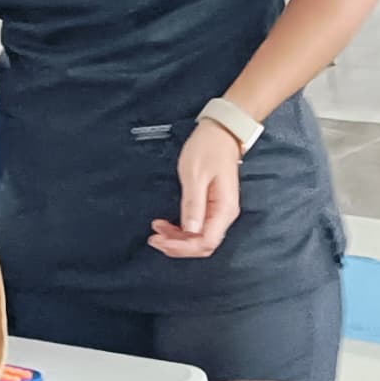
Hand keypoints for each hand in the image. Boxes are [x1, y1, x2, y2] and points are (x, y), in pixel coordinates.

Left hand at [151, 121, 243, 259]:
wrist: (220, 133)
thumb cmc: (209, 148)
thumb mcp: (195, 175)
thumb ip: (193, 204)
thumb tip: (190, 230)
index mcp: (224, 209)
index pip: (205, 242)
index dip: (182, 247)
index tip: (161, 240)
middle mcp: (225, 214)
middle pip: (202, 245)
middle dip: (177, 246)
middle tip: (155, 238)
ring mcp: (219, 211)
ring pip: (198, 238)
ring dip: (177, 239)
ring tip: (157, 230)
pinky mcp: (212, 207)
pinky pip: (197, 227)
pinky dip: (181, 230)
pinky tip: (167, 225)